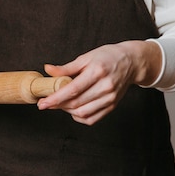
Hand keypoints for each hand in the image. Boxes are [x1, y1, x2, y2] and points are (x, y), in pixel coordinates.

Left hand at [37, 41, 161, 124]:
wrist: (131, 62)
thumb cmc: (107, 57)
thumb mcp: (86, 57)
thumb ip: (66, 67)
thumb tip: (48, 69)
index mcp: (97, 72)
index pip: (72, 90)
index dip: (55, 98)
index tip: (42, 103)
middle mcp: (105, 87)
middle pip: (76, 103)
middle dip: (58, 105)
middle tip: (47, 102)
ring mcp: (110, 98)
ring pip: (83, 113)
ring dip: (67, 111)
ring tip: (60, 104)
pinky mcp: (113, 105)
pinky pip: (93, 118)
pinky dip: (79, 117)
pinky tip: (73, 110)